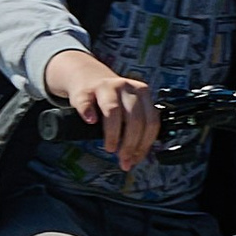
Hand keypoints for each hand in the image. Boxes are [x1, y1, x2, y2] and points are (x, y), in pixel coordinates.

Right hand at [45, 49, 159, 175]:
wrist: (86, 77)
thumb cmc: (110, 100)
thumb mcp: (129, 108)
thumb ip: (135, 128)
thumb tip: (133, 159)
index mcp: (142, 93)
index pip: (151, 122)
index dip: (144, 144)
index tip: (135, 158)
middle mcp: (126, 87)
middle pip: (135, 119)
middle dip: (130, 144)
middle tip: (122, 158)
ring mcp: (105, 87)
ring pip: (113, 111)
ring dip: (113, 134)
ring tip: (110, 148)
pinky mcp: (85, 91)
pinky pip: (87, 103)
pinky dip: (89, 114)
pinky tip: (91, 122)